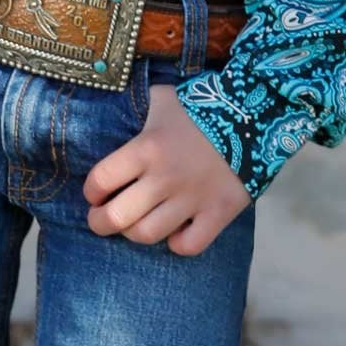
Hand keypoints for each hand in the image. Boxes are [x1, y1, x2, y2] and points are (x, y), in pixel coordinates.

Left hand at [83, 84, 251, 255]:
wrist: (255, 114)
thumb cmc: (201, 107)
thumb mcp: (164, 99)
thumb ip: (139, 108)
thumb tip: (118, 104)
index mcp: (146, 148)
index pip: (101, 180)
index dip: (91, 192)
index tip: (94, 193)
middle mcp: (164, 177)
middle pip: (117, 217)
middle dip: (100, 222)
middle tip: (100, 219)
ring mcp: (192, 199)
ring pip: (147, 234)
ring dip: (134, 233)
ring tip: (134, 225)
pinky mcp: (218, 213)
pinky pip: (188, 245)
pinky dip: (177, 243)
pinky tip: (175, 231)